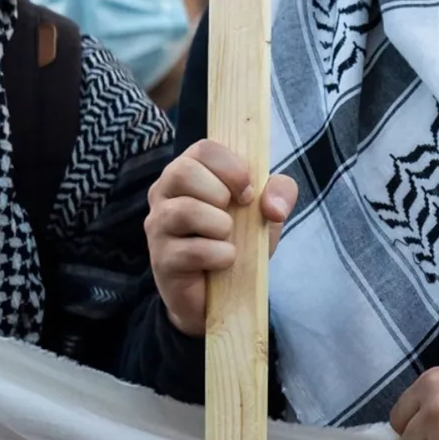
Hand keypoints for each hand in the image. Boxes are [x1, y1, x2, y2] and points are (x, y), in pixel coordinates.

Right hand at [143, 139, 295, 338]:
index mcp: (190, 171)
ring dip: (220, 225)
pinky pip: (190, 250)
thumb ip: (280, 191)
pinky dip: (219, 255)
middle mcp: (165, 194)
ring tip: (228, 236)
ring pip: (183, 210)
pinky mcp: (160, 259)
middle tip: (236, 214)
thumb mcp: (267, 209)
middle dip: (220, 192)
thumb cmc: (240, 237)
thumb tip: (273, 206)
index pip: (202, 148)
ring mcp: (157, 227)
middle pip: (183, 171)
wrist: (226, 291)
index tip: (248, 191)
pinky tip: (225, 260)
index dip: (231, 166)